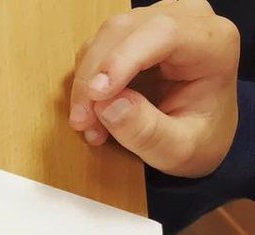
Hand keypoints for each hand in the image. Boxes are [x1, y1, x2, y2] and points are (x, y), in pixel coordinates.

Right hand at [69, 0, 239, 176]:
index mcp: (214, 45)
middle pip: (125, 31)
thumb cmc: (198, 141)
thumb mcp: (178, 150)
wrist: (202, 134)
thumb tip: (107, 105)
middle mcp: (190, 21)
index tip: (96, 95)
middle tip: (83, 123)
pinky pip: (100, 46)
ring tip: (90, 124)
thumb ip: (147, 132)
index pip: (163, 32)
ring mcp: (161, 21)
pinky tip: (95, 111)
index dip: (123, 59)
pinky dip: (88, 79)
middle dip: (93, 78)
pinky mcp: (137, 32)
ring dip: (87, 82)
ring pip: (106, 36)